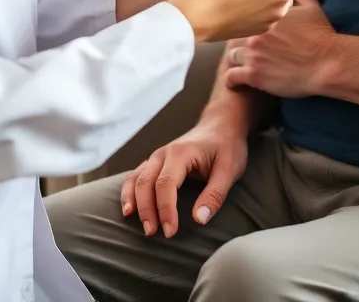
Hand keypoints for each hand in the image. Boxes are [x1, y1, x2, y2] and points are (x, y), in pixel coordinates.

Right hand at [120, 116, 247, 237]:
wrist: (221, 124)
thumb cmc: (227, 146)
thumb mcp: (229, 169)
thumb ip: (215, 194)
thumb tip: (199, 220)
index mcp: (181, 153)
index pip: (166, 184)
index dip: (165, 209)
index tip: (171, 232)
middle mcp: (164, 153)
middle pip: (146, 182)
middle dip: (146, 209)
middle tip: (152, 233)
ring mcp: (157, 156)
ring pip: (136, 178)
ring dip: (133, 201)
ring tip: (135, 222)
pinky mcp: (156, 162)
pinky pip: (136, 176)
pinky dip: (129, 192)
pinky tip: (129, 208)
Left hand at [225, 0, 336, 97]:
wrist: (326, 64)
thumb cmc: (320, 36)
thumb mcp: (311, 8)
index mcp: (265, 17)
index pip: (244, 16)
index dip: (247, 22)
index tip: (250, 28)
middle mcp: (255, 35)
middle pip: (235, 36)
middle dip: (240, 41)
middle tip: (248, 47)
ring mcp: (253, 56)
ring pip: (231, 56)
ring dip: (238, 59)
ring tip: (244, 63)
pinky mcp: (255, 76)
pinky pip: (231, 77)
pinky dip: (232, 79)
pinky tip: (234, 81)